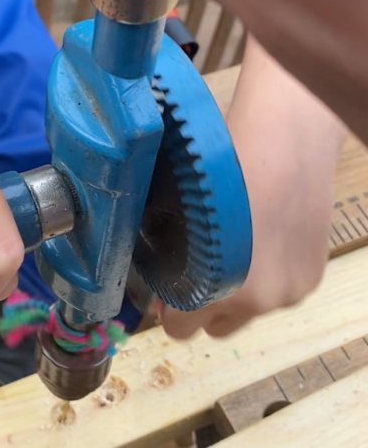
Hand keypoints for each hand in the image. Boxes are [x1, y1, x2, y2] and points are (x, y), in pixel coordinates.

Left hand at [158, 39, 344, 338]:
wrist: (283, 145)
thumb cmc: (217, 171)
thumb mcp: (178, 214)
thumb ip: (169, 258)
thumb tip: (162, 284)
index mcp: (215, 289)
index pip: (182, 329)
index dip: (169, 309)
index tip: (166, 289)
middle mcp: (256, 302)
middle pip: (217, 326)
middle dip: (203, 305)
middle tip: (199, 270)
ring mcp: (290, 291)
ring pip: (252, 310)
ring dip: (239, 292)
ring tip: (237, 248)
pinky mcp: (313, 276)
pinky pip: (280, 290)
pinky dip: (268, 276)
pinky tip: (264, 238)